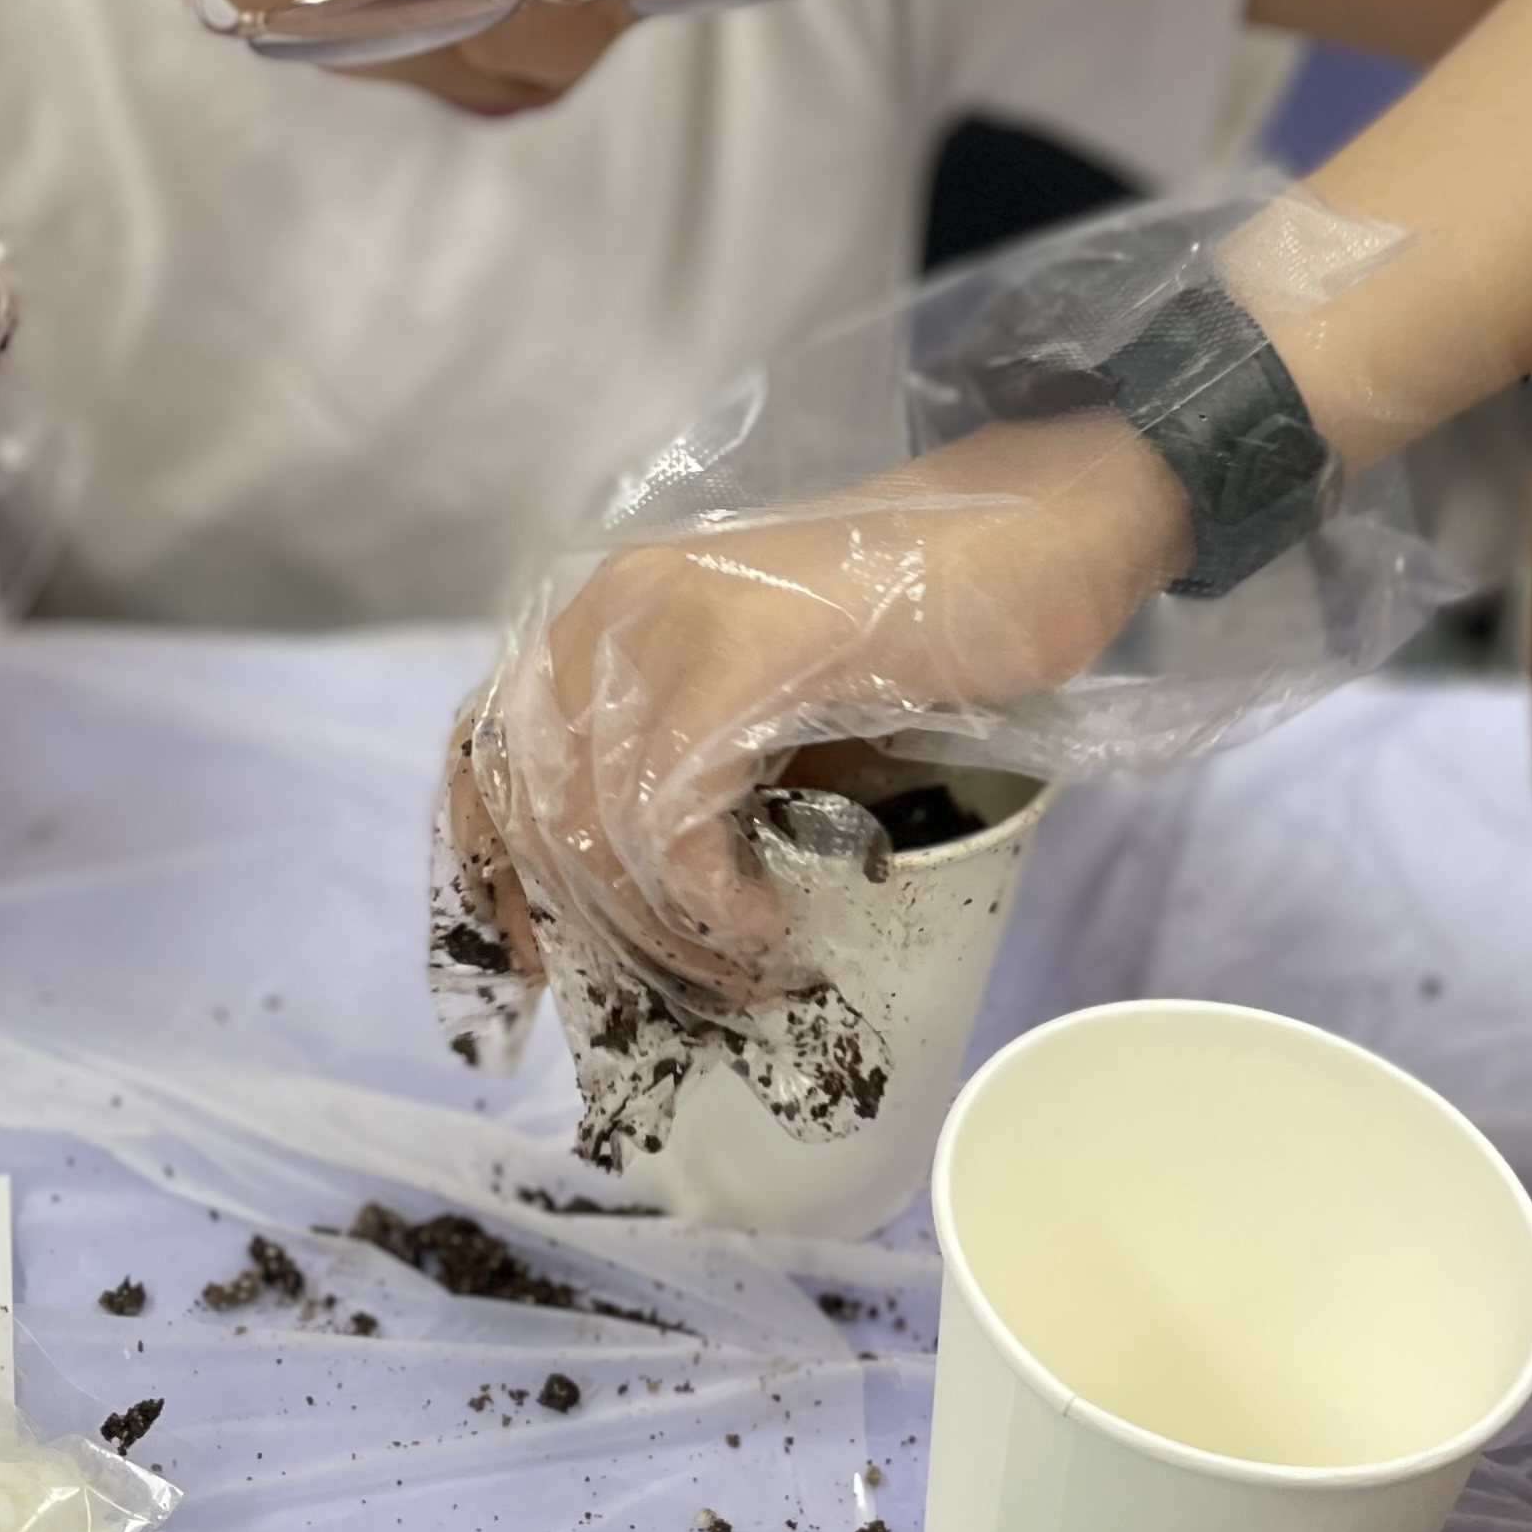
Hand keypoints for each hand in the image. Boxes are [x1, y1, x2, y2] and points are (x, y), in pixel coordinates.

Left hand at [459, 420, 1191, 1002]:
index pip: (484, 748)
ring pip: (594, 820)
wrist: (1048, 534)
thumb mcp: (771, 693)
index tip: (536, 967)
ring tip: (738, 970)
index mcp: (609, 608)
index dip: (489, 869)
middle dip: (578, 923)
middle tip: (657, 998)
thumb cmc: (924, 626)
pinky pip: (674, 811)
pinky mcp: (749, 652)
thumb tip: (633, 905)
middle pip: (527, 801)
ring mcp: (677, 619)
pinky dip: (706, 893)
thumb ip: (692, 757)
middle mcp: (618, 603)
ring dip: (657, 929)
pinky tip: (763, 923)